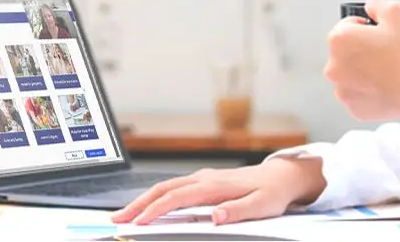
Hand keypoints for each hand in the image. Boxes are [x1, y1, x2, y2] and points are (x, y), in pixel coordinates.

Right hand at [108, 158, 325, 225]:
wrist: (282, 177)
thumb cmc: (272, 193)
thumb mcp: (262, 207)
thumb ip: (238, 211)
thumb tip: (215, 215)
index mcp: (213, 185)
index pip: (176, 197)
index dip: (155, 210)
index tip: (139, 222)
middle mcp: (203, 178)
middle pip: (162, 189)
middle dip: (137, 204)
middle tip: (117, 218)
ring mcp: (202, 178)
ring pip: (164, 187)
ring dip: (143, 200)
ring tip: (125, 214)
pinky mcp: (203, 182)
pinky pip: (173, 188)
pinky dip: (156, 197)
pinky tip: (149, 206)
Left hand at [326, 0, 399, 121]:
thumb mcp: (399, 12)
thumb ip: (378, 5)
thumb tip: (370, 8)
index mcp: (339, 40)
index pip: (348, 25)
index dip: (368, 27)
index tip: (383, 35)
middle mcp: (334, 67)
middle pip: (347, 51)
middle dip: (364, 49)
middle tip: (389, 53)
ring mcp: (343, 91)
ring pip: (352, 74)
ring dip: (365, 71)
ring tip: (390, 71)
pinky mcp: (355, 109)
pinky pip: (360, 95)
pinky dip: (370, 91)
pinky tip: (388, 87)